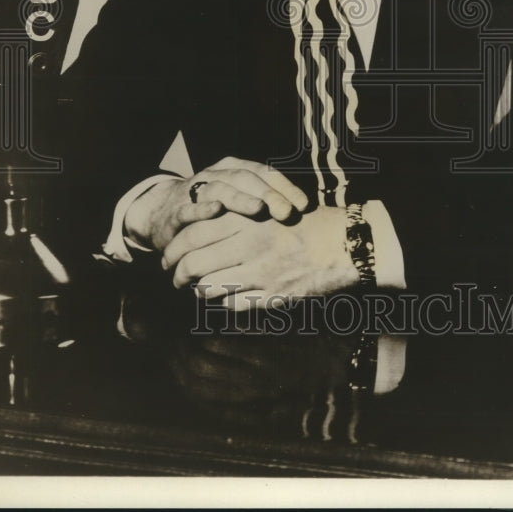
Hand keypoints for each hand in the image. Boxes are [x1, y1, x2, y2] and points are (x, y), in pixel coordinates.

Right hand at [123, 157, 307, 251]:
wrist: (164, 212)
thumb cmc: (213, 210)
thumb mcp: (237, 200)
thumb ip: (264, 202)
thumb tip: (303, 213)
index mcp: (235, 170)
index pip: (265, 173)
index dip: (285, 187)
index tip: (304, 205)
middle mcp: (217, 175)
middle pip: (246, 179)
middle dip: (268, 194)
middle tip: (287, 212)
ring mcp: (196, 190)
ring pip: (221, 188)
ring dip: (240, 198)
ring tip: (259, 208)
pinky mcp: (177, 209)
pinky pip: (189, 207)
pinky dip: (201, 208)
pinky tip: (215, 210)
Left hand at [163, 207, 358, 307]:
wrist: (343, 243)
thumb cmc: (304, 222)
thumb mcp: (269, 207)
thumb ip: (237, 215)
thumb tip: (200, 227)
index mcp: (247, 218)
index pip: (194, 233)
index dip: (175, 246)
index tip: (169, 253)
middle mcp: (249, 244)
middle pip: (194, 262)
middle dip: (176, 272)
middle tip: (171, 275)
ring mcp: (260, 272)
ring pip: (208, 287)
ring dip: (195, 290)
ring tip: (192, 288)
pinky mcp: (271, 295)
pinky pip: (232, 304)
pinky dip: (219, 303)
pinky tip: (219, 297)